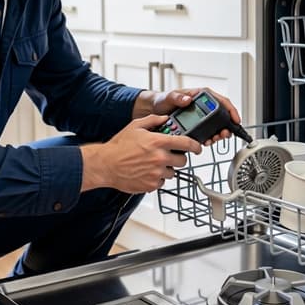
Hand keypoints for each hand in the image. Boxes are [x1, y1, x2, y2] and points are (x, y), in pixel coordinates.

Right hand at [79, 114, 201, 192]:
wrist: (105, 165)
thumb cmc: (118, 146)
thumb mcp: (135, 126)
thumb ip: (153, 120)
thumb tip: (165, 119)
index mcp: (158, 142)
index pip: (186, 144)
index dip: (196, 146)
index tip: (198, 148)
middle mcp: (160, 158)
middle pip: (183, 161)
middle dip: (179, 158)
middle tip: (169, 156)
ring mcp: (156, 173)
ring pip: (173, 172)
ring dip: (167, 168)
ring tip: (152, 164)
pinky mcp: (151, 185)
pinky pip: (162, 182)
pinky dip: (157, 178)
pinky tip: (146, 172)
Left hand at [134, 87, 243, 146]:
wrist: (153, 111)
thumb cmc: (162, 100)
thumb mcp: (168, 97)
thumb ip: (177, 97)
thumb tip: (187, 99)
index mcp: (200, 95)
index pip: (221, 101)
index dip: (231, 110)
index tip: (235, 119)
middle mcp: (203, 106)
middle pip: (222, 115)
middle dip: (226, 126)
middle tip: (224, 134)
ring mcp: (200, 116)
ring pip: (216, 126)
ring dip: (218, 134)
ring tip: (214, 139)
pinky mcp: (196, 125)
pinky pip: (207, 132)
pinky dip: (209, 138)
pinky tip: (207, 141)